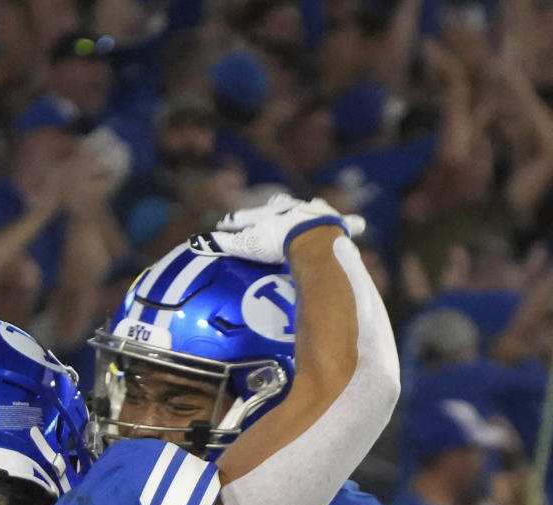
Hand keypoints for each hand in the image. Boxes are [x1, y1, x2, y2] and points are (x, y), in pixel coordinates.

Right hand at [208, 193, 363, 263]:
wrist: (309, 237)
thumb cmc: (277, 242)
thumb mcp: (249, 243)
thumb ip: (227, 244)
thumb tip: (196, 243)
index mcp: (271, 212)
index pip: (250, 217)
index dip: (239, 221)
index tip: (228, 223)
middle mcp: (294, 207)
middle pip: (282, 206)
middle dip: (276, 208)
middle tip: (273, 207)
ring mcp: (316, 212)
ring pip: (315, 208)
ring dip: (314, 209)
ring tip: (315, 207)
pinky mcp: (336, 221)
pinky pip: (347, 222)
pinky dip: (352, 223)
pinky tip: (361, 223)